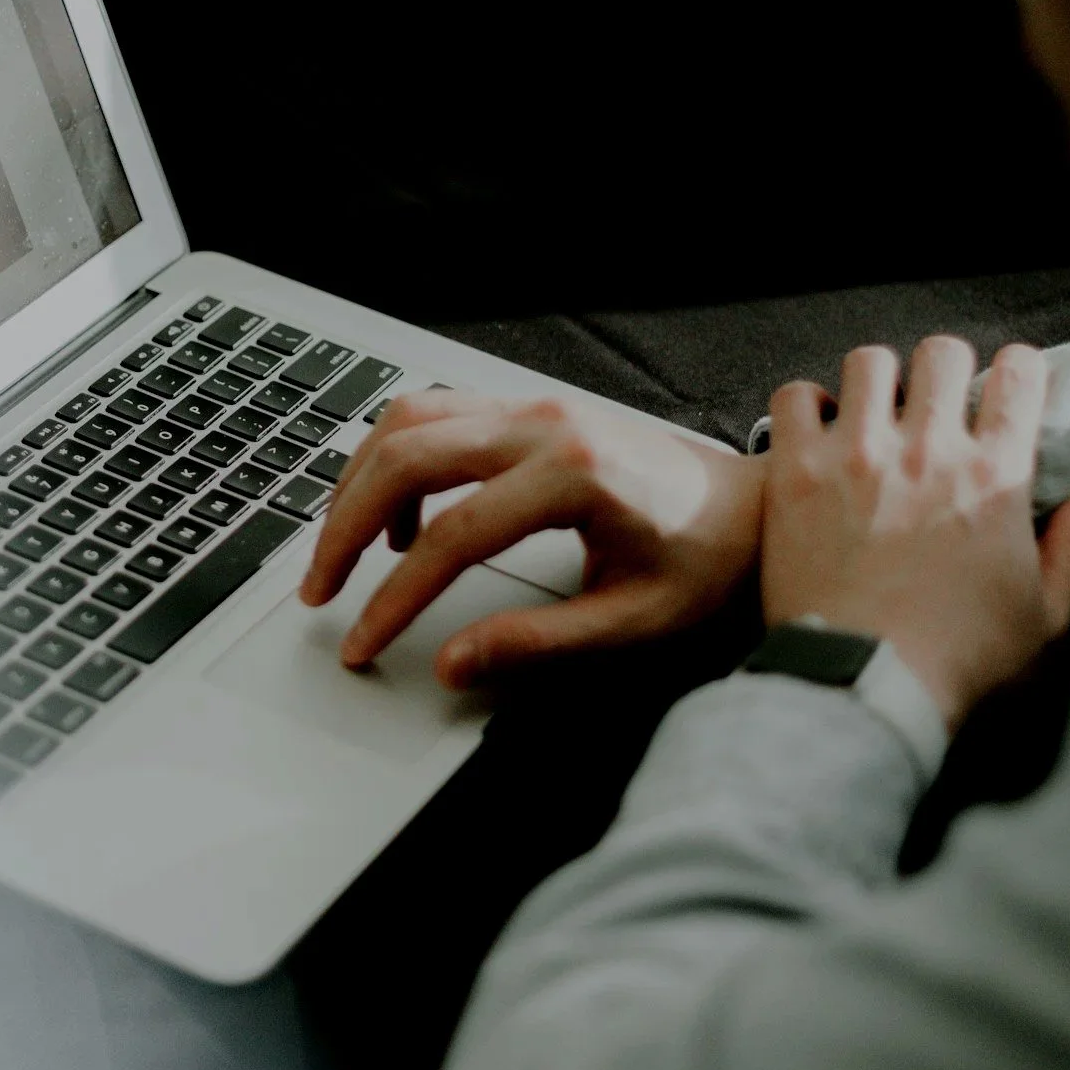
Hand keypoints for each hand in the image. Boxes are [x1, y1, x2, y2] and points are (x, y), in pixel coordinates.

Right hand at [300, 391, 764, 688]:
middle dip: (344, 529)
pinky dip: (394, 459)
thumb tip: (453, 664)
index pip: (452, 537)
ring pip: (406, 421)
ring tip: (344, 555)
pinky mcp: (526, 406)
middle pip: (406, 458)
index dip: (395, 598)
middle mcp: (545, 422)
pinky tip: (400, 520)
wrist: (749, 507)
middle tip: (321, 591)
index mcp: (575, 475)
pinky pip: (433, 413)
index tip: (363, 642)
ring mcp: (532, 405)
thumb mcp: (631, 621)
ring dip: (358, 483)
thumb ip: (538, 644)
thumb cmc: (703, 561)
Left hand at [762, 338, 1069, 727]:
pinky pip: (795, 397)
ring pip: (869, 361)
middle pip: (942, 353)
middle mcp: (927, 450)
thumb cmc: (959, 664)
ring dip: (877, 380)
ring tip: (875, 411)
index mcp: (995, 477)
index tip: (1010, 386)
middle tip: (938, 401)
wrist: (862, 687)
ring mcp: (856, 455)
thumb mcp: (1045, 617)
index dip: (1020, 370)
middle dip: (946, 369)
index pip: (1020, 376)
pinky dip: (807, 404)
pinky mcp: (795, 473)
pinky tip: (817, 430)